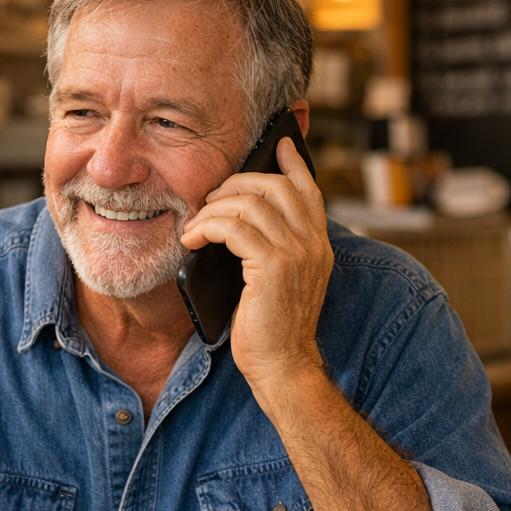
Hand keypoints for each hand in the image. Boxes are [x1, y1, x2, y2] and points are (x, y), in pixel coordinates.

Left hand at [180, 136, 332, 410]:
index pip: (309, 189)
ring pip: (250, 202)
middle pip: (275, 186)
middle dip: (236, 184)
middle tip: (210, 199)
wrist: (283, 366)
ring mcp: (297, 252)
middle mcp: (313, 243)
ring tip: (195, 225)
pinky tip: (192, 240)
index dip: (293, 163)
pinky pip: (234, 226)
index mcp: (318, 244)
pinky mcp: (274, 266)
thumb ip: (274, 248)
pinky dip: (207, 227)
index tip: (279, 143)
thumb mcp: (280, 282)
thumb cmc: (271, 328)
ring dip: (214, 208)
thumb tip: (243, 220)